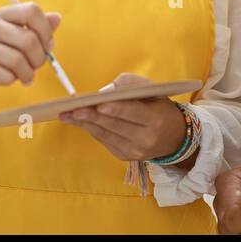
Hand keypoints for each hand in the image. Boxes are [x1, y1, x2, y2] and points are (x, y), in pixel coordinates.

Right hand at [0, 2, 61, 98]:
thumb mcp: (18, 38)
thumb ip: (38, 28)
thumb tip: (56, 18)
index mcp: (3, 14)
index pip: (31, 11)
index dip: (45, 31)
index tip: (47, 46)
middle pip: (28, 39)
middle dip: (39, 59)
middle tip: (36, 67)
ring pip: (16, 60)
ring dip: (26, 73)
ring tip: (25, 77)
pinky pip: (0, 74)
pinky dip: (10, 80)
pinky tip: (9, 79)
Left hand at [59, 73, 188, 161]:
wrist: (173, 137)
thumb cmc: (159, 107)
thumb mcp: (153, 91)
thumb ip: (130, 85)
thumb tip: (104, 92)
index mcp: (156, 119)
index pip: (134, 113)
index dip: (117, 109)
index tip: (99, 104)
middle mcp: (146, 139)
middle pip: (115, 126)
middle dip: (93, 116)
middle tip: (73, 109)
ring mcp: (134, 151)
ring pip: (105, 134)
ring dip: (84, 123)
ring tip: (67, 115)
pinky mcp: (124, 157)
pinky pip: (104, 140)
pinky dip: (91, 129)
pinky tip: (78, 120)